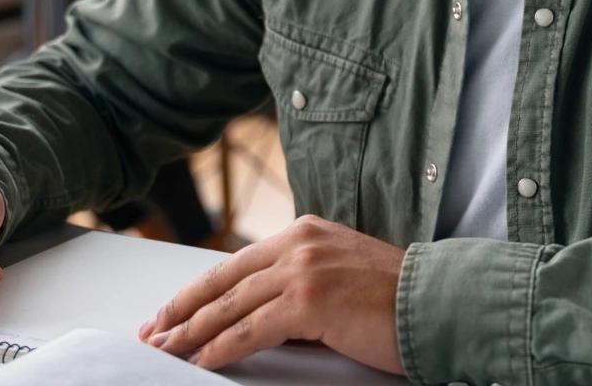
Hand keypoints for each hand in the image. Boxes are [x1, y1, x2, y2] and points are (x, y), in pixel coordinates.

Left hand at [138, 214, 404, 373]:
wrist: (438, 300)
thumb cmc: (397, 296)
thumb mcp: (340, 272)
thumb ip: (302, 279)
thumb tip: (260, 311)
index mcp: (305, 232)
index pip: (238, 263)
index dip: (200, 289)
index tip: (173, 309)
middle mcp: (299, 243)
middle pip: (224, 281)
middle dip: (182, 309)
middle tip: (154, 330)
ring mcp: (303, 270)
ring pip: (230, 306)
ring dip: (192, 332)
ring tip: (167, 349)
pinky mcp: (309, 301)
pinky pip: (250, 330)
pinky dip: (221, 348)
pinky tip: (201, 360)